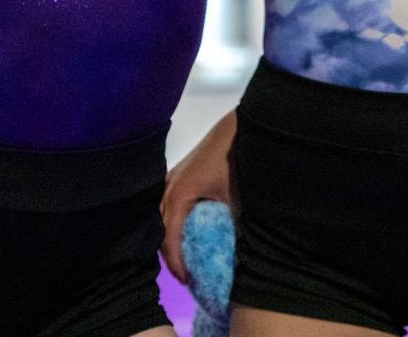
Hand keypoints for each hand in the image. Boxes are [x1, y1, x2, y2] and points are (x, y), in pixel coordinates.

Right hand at [161, 112, 237, 284]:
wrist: (247, 126)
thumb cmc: (240, 160)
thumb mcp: (237, 198)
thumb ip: (231, 226)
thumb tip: (233, 253)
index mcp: (179, 194)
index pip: (168, 237)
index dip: (177, 263)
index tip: (189, 281)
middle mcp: (169, 185)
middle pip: (160, 227)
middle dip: (171, 251)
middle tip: (187, 272)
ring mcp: (173, 175)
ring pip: (163, 212)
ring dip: (171, 234)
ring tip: (186, 253)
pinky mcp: (182, 169)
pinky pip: (169, 199)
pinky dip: (174, 217)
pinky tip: (186, 227)